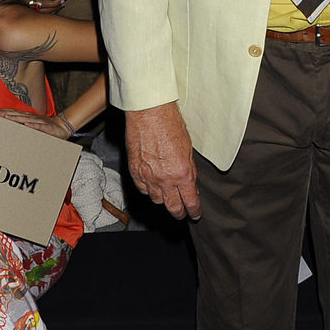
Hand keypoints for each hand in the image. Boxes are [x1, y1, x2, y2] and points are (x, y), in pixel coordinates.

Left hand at [0, 107, 74, 137]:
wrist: (62, 126)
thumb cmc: (46, 127)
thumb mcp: (33, 125)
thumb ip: (24, 124)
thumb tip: (12, 125)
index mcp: (29, 117)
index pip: (15, 112)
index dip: (6, 111)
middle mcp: (32, 117)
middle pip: (18, 114)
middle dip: (7, 113)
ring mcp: (39, 121)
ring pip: (26, 119)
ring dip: (17, 117)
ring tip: (7, 117)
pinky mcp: (47, 127)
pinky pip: (39, 126)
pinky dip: (33, 125)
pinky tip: (27, 124)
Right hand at [125, 102, 199, 219]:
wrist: (149, 113)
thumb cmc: (170, 125)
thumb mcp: (189, 150)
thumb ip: (189, 170)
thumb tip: (191, 184)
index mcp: (182, 174)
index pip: (190, 201)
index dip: (193, 211)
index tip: (194, 215)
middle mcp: (165, 179)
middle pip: (172, 206)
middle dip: (179, 213)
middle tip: (182, 214)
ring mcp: (148, 177)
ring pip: (156, 199)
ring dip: (163, 200)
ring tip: (167, 198)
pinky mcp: (135, 171)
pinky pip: (142, 189)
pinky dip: (148, 190)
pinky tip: (152, 187)